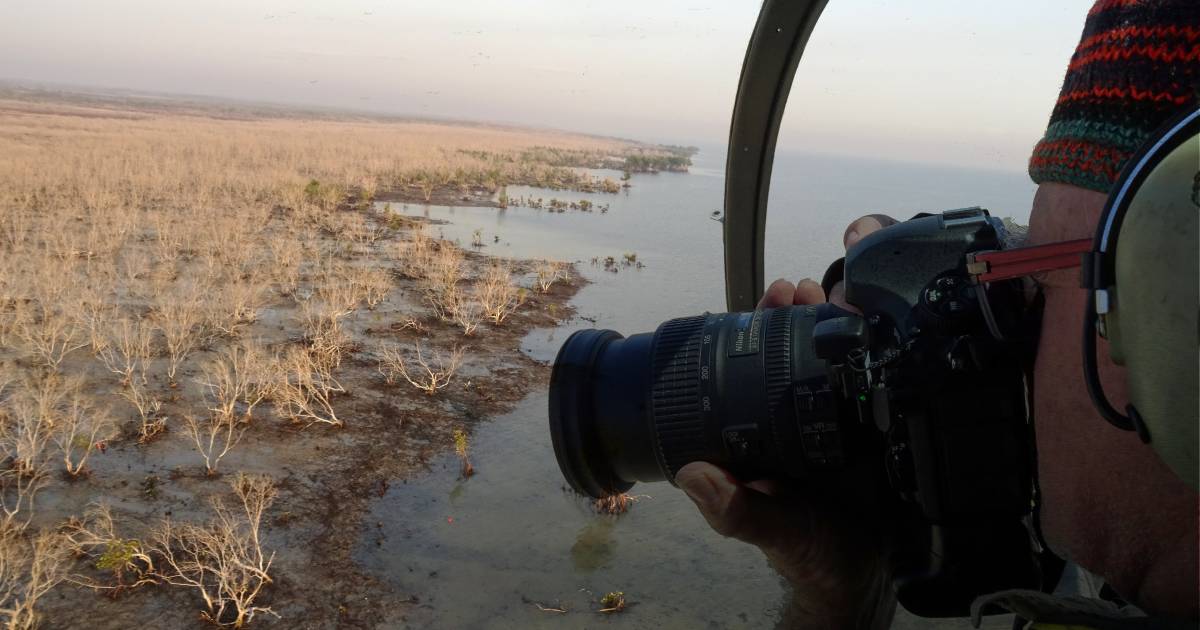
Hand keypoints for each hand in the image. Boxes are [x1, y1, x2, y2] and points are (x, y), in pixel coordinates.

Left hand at [675, 214, 896, 628]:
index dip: (756, 331)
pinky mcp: (871, 427)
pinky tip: (877, 323)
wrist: (861, 572)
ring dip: (833, 322)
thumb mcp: (768, 529)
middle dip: (796, 315)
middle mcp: (793, 419)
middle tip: (800, 289)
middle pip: (791, 353)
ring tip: (835, 293)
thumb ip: (735, 509)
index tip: (767, 300)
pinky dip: (873, 351)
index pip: (751, 368)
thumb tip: (693, 475)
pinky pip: (870, 381)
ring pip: (830, 359)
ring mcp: (833, 420)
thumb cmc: (807, 551)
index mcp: (761, 432)